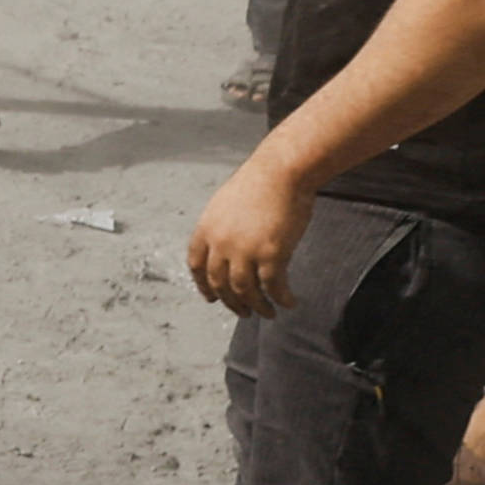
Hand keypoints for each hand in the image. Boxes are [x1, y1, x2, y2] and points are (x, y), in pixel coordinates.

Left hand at [185, 153, 314, 315]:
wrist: (282, 172)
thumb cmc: (259, 184)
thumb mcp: (225, 205)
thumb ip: (221, 230)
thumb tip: (224, 250)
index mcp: (206, 230)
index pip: (196, 266)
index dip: (203, 285)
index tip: (211, 297)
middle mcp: (221, 244)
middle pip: (220, 283)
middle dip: (231, 302)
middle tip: (243, 311)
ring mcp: (245, 251)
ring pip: (246, 291)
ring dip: (257, 306)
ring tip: (266, 313)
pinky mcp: (271, 254)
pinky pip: (273, 286)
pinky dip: (280, 298)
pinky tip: (288, 302)